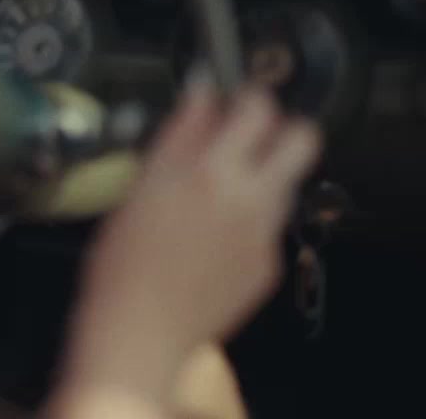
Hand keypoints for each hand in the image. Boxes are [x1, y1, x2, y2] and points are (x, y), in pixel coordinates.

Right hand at [60, 74, 322, 402]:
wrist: (140, 332)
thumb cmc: (124, 264)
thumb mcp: (141, 187)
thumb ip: (179, 135)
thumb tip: (201, 93)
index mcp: (211, 172)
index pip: (257, 108)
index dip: (248, 95)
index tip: (234, 100)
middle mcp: (249, 199)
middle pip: (302, 140)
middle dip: (280, 130)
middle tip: (249, 137)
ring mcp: (264, 234)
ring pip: (287, 182)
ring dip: (263, 176)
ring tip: (219, 192)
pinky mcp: (267, 266)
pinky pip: (269, 226)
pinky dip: (247, 221)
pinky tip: (211, 238)